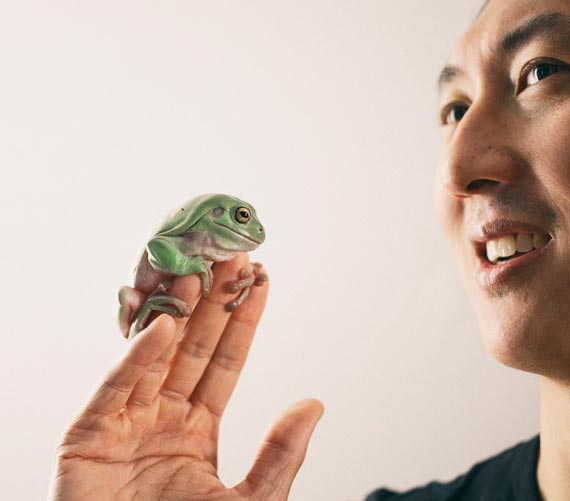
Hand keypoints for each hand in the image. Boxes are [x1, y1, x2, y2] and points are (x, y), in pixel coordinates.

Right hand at [50, 254, 322, 499]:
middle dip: (211, 302)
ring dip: (177, 312)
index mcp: (197, 429)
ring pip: (154, 355)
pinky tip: (165, 323)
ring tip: (198, 268)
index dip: (243, 321)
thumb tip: (314, 404)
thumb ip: (280, 454)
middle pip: (191, 347)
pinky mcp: (88, 435)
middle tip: (230, 256)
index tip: (261, 281)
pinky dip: (138, 355)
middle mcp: (162, 417)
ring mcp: (125, 422)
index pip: (226, 362)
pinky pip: (117, 387)